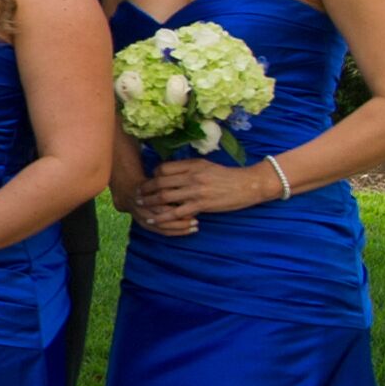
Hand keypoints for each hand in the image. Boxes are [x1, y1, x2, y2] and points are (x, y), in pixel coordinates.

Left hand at [140, 155, 281, 225]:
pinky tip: (155, 220)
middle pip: (160, 183)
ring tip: (140, 207)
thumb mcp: (206, 165)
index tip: (149, 182)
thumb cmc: (227, 175)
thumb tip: (170, 170)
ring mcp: (196, 191)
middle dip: (144, 190)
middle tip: (135, 195)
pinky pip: (177, 213)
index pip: (163, 169)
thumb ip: (188, 167)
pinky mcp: (201, 205)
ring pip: (165, 197)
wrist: (249, 184)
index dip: (153, 176)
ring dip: (149, 203)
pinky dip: (164, 217)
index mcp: (192, 165)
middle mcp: (192, 176)